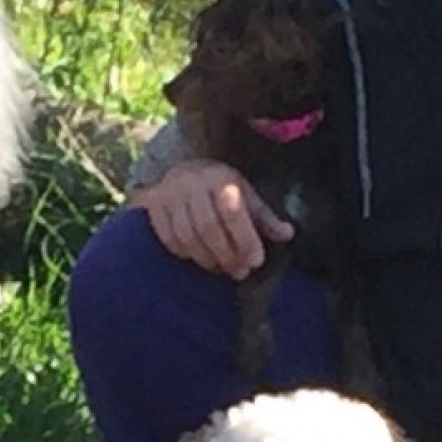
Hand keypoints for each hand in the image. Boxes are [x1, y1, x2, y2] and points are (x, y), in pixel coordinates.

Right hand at [135, 160, 291, 278]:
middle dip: (226, 255)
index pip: (232, 211)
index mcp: (220, 179)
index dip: (245, 239)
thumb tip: (287, 234)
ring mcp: (170, 195)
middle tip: (239, 271)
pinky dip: (184, 253)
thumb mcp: (245, 195)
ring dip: (206, 259)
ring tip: (221, 268)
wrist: (182, 169)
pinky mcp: (154, 206)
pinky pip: (168, 238)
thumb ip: (264, 217)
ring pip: (187, 236)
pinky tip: (198, 258)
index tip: (256, 261)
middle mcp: (193, 184)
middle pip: (208, 228)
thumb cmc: (220, 188)